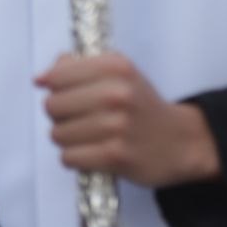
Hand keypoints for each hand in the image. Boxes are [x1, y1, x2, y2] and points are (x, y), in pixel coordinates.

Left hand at [39, 52, 219, 187]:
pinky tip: (95, 153)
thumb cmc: (144, 108)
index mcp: (116, 67)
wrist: (183, 142)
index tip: (70, 97)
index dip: (57, 89)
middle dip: (62, 116)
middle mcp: (117, 93)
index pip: (56, 77)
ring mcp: (116, 126)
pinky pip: (69, 157)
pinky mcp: (116, 155)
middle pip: (52, 106)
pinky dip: (77, 159)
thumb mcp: (121, 75)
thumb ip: (81, 68)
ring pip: (58, 134)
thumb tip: (42, 78)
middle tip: (83, 121)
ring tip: (92, 138)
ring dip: (69, 140)